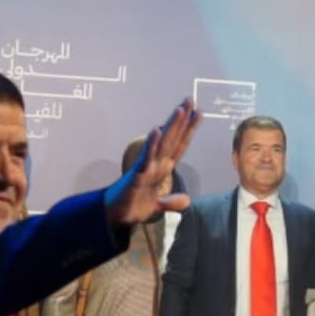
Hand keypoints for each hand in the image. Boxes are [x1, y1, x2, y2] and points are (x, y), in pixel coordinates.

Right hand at [106, 98, 201, 225]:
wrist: (115, 216)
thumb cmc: (133, 206)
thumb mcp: (157, 206)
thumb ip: (171, 202)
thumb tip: (187, 200)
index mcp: (162, 168)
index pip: (179, 146)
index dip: (189, 130)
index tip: (199, 113)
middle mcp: (156, 163)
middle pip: (173, 138)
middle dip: (182, 120)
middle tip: (190, 99)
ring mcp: (147, 167)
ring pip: (162, 143)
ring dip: (171, 126)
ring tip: (180, 109)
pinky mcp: (137, 175)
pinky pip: (145, 158)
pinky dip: (151, 145)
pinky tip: (156, 131)